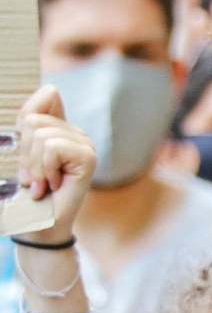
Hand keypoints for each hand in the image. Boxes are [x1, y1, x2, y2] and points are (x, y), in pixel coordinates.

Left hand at [15, 86, 96, 239]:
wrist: (38, 224)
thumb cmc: (26, 191)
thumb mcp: (21, 150)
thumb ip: (30, 119)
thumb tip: (52, 89)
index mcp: (62, 128)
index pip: (46, 96)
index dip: (26, 122)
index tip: (26, 153)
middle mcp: (77, 133)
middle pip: (34, 120)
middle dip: (25, 152)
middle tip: (34, 177)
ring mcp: (85, 145)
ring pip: (42, 134)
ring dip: (34, 165)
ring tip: (42, 183)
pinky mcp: (88, 158)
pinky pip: (54, 148)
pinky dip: (45, 169)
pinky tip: (53, 185)